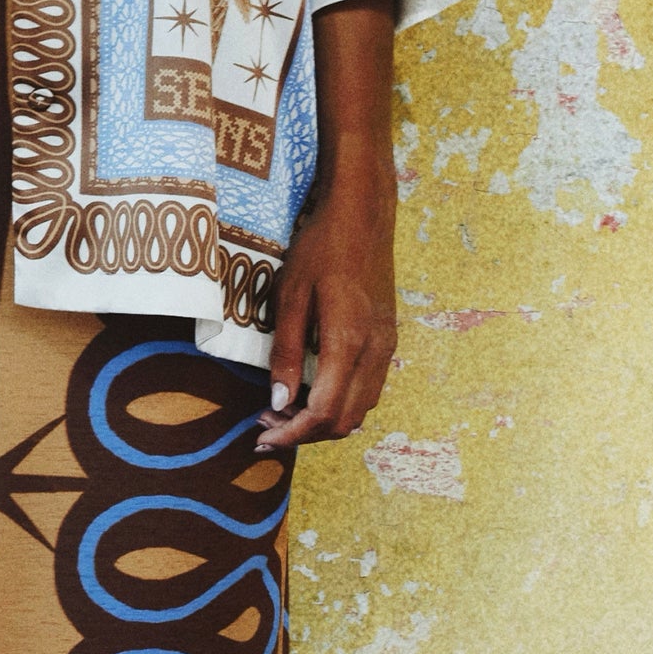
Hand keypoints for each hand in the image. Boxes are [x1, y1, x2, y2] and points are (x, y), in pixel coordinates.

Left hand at [253, 164, 395, 453]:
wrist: (363, 216)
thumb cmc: (321, 249)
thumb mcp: (290, 297)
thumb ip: (287, 353)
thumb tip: (279, 404)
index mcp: (348, 341)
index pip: (324, 411)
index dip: (293, 434)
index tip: (263, 437)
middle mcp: (376, 351)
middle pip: (345, 420)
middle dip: (305, 433)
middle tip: (267, 423)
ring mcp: (387, 347)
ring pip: (361, 409)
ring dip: (324, 421)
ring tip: (285, 409)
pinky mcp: (388, 340)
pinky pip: (369, 390)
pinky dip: (341, 403)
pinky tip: (313, 390)